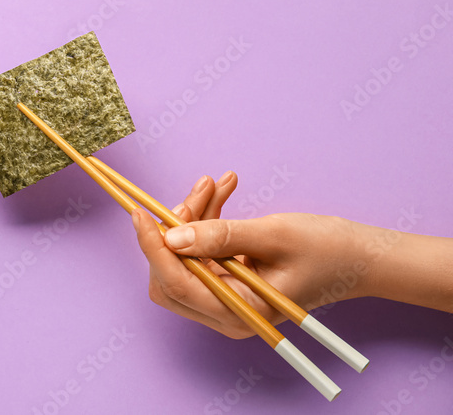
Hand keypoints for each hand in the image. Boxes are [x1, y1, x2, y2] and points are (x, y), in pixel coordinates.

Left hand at [130, 173, 364, 337]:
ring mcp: (224, 298)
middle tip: (199, 192)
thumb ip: (221, 235)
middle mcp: (225, 312)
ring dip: (192, 216)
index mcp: (237, 313)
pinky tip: (222, 189)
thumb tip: (172, 237)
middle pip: (170, 273)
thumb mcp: (273, 235)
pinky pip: (200, 248)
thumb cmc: (325, 250)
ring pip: (183, 256)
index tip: (138, 213)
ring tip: (216, 183)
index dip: (152, 248)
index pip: (175, 283)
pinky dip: (205, 218)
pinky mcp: (226, 280)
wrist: (356, 256)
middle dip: (175, 228)